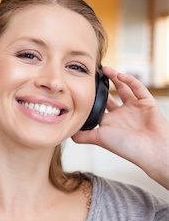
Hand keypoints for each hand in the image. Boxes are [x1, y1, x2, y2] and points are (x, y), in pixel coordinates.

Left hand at [72, 67, 168, 188]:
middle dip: (102, 86)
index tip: (81, 87)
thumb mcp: (99, 139)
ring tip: (105, 70)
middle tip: (93, 75)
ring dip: (115, 78)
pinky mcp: (147, 103)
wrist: (152, 150)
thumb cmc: (126, 147)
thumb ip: (83, 136)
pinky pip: (138, 88)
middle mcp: (121, 114)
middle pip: (110, 96)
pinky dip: (130, 80)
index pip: (98, 107)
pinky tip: (119, 75)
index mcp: (110, 122)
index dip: (91, 98)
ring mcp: (134, 108)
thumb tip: (68, 133)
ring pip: (124, 88)